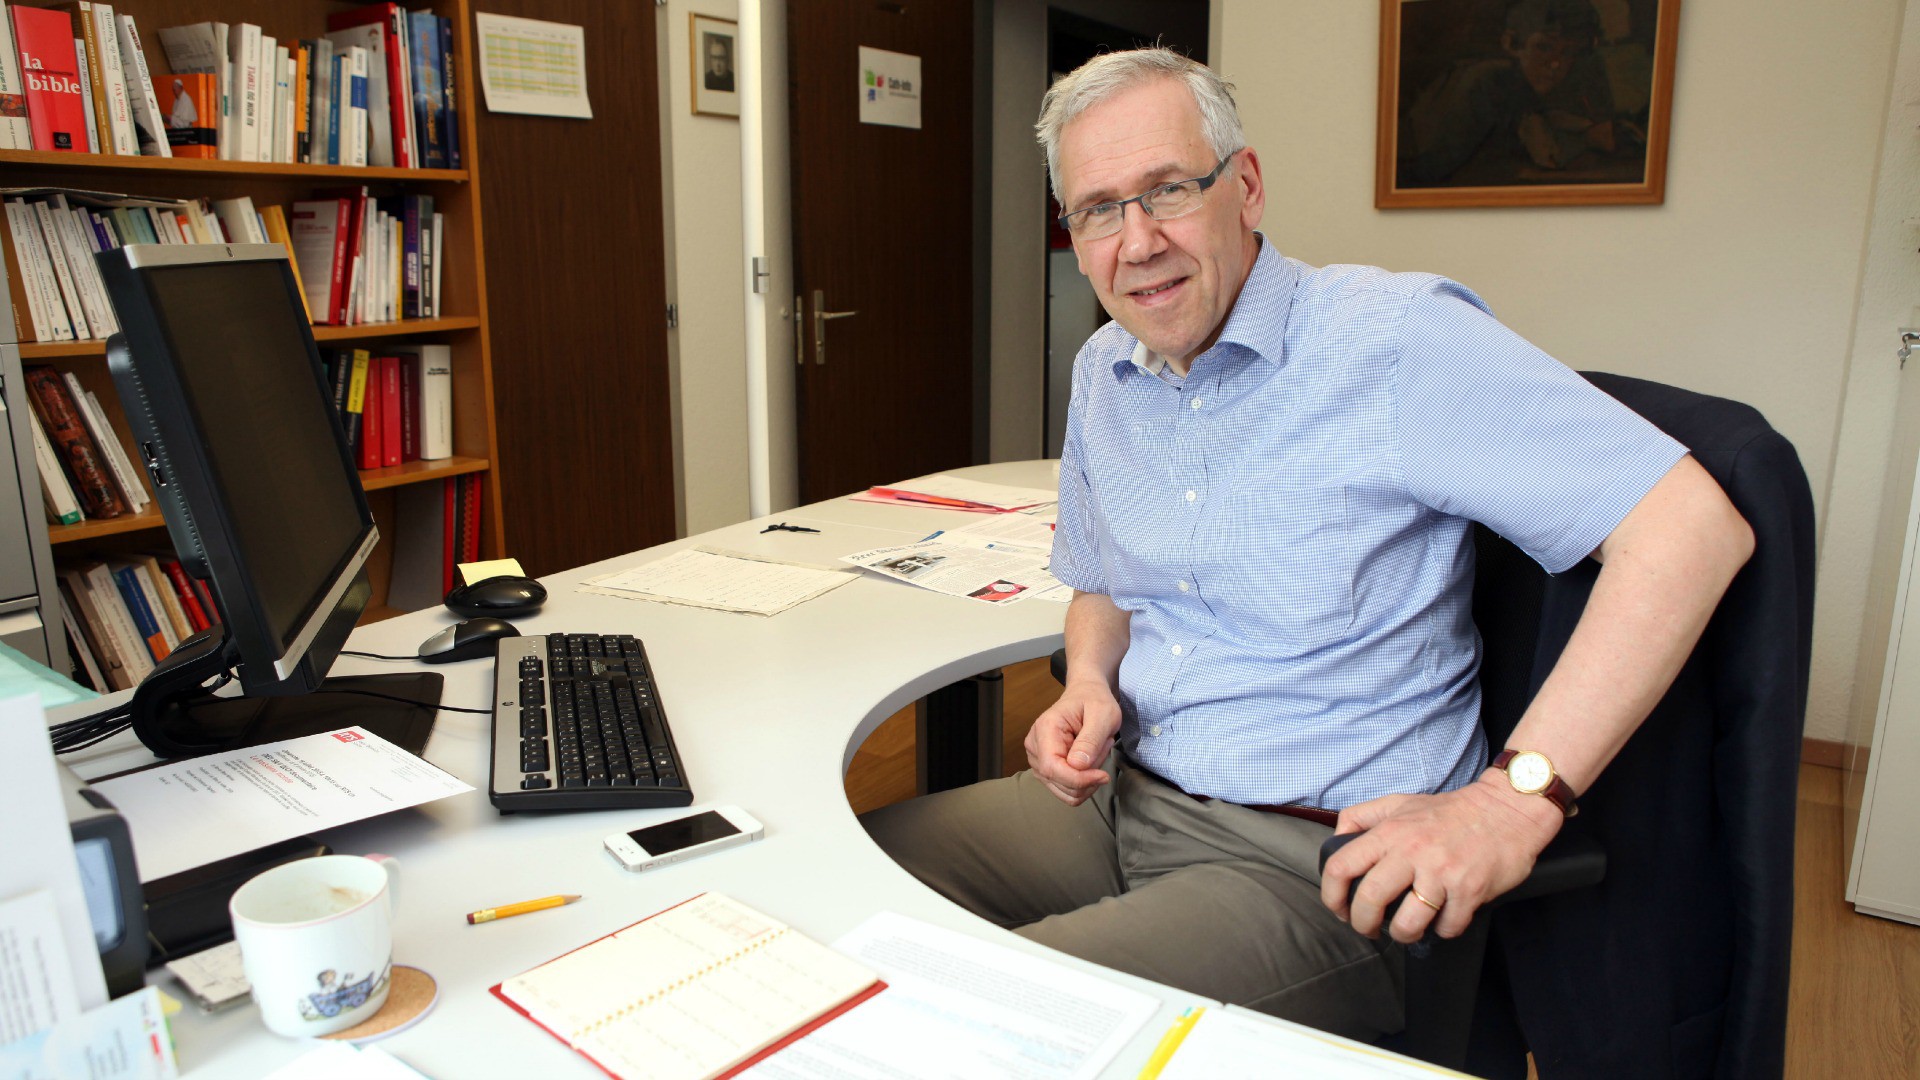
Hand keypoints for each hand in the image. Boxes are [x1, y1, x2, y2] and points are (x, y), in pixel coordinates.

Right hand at [1024, 682, 1121, 805]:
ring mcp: (1038, 759)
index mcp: (1045, 729)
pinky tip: (1089, 761)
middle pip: (1059, 782)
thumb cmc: (1094, 701)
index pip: (1052, 768)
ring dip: (1087, 779)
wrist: (1085, 695)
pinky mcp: (1046, 769)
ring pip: (1065, 791)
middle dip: (1088, 776)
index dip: (1078, 779)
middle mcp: (1035, 746)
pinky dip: (1084, 782)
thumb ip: (1090, 740)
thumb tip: (1077, 766)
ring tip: (1095, 751)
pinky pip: (1067, 790)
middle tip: (1102, 749)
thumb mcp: (1103, 715)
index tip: (1103, 775)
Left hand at [1319, 775, 1562, 943]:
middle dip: (1362, 924)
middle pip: (1369, 901)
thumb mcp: (1399, 803)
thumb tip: (1336, 840)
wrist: (1507, 810)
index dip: (1331, 896)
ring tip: (1406, 930)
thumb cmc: (1450, 811)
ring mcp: (1441, 872)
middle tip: (1369, 928)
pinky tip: (1445, 918)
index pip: (1340, 866)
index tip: (1339, 909)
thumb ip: (1362, 817)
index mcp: (1390, 831)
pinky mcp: (1470, 890)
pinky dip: (1444, 930)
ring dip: (1403, 935)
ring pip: (1407, 923)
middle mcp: (1411, 851)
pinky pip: (1447, 927)